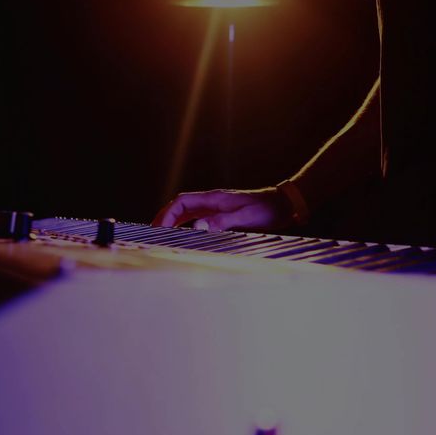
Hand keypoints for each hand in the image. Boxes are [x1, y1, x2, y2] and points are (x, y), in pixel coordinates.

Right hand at [152, 188, 290, 230]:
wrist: (283, 205)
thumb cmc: (266, 210)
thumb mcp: (244, 217)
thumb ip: (221, 222)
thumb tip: (197, 226)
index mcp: (214, 199)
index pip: (181, 202)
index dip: (166, 214)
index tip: (157, 228)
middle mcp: (212, 201)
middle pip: (180, 206)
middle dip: (164, 218)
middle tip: (152, 234)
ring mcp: (217, 207)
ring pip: (187, 212)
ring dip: (173, 222)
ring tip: (162, 235)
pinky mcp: (222, 213)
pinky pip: (197, 217)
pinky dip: (186, 225)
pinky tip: (184, 234)